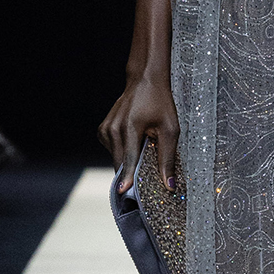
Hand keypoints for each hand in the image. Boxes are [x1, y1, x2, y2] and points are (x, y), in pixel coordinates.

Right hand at [100, 66, 179, 191]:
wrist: (144, 80)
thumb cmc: (160, 103)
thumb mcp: (170, 129)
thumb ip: (168, 158)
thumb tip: (169, 185)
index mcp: (129, 127)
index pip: (129, 159)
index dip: (128, 178)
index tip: (123, 193)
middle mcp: (113, 129)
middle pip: (121, 163)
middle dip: (132, 174)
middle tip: (146, 181)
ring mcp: (105, 129)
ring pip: (116, 158)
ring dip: (129, 161)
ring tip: (143, 148)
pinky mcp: (102, 131)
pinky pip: (113, 151)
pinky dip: (124, 152)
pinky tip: (134, 141)